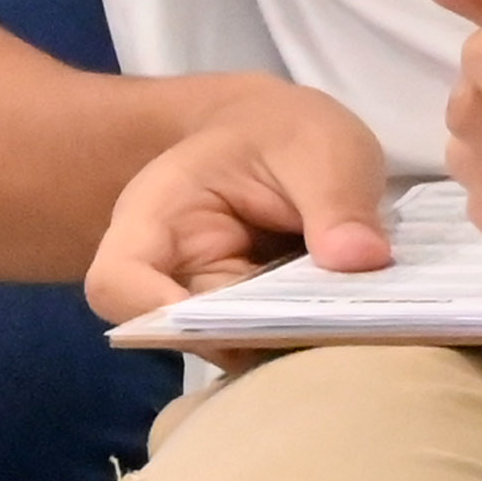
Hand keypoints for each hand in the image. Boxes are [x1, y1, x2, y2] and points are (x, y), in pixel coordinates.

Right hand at [83, 76, 396, 324]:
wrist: (278, 137)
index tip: (232, 327)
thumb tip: (363, 260)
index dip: (158, 316)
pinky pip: (269, 344)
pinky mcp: (248, 319)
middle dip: (255, 340)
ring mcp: (209, 301)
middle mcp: (168, 271)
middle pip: (183, 333)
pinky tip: (358, 333)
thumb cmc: (280, 132)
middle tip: (333, 332)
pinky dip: (308, 342)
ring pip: (233, 348)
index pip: (117, 283)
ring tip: (356, 331)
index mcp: (156, 217)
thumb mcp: (319, 148)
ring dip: (289, 346)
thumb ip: (336, 202)